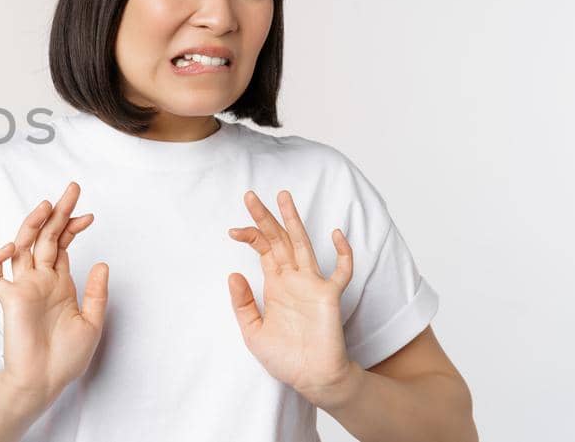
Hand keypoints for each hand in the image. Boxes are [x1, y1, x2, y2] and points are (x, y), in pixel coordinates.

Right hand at [0, 182, 108, 415]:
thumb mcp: (92, 322)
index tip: (89, 214)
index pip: (63, 246)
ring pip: (22, 247)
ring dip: (32, 225)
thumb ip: (95, 292)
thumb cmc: (66, 358)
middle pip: (45, 238)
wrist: (45, 382)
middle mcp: (40, 281)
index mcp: (59, 284)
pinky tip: (11, 247)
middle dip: (58, 213)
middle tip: (71, 189)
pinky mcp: (9, 300)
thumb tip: (101, 262)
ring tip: (47, 206)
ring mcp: (23, 288)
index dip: (74, 227)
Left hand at [226, 189, 359, 407]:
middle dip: (265, 218)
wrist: (310, 378)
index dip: (249, 236)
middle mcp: (293, 279)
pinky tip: (336, 235)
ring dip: (293, 221)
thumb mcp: (252, 331)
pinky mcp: (329, 296)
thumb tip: (233, 274)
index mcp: (275, 285)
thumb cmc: (285, 358)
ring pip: (303, 245)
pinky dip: (343, 253)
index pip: (263, 250)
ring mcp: (312, 285)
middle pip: (279, 240)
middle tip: (249, 195)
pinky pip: (341, 271)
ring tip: (284, 197)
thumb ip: (242, 304)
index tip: (231, 230)